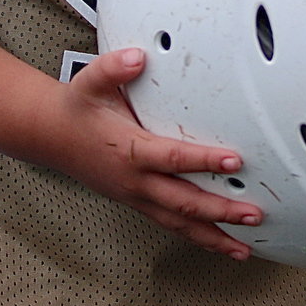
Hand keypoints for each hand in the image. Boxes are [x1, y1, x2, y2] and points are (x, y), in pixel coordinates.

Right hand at [46, 47, 262, 259]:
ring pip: (179, 224)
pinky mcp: (138, 203)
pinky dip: (197, 237)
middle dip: (220, 211)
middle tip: (252, 214)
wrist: (53, 136)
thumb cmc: (77, 110)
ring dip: (213, 236)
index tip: (233, 161)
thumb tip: (137, 57)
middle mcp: (135, 181)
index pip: (173, 159)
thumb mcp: (89, 82)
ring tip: (244, 247)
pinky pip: (170, 225)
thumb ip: (113, 67)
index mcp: (130, 151)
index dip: (204, 161)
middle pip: (183, 203)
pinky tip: (217, 242)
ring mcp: (137, 197)